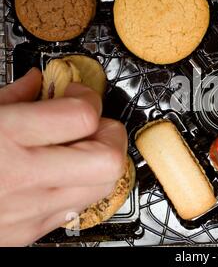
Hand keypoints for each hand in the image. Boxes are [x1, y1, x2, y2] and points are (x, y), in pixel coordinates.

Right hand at [0, 68, 126, 245]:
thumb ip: (10, 95)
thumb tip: (38, 81)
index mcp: (4, 138)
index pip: (82, 117)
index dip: (89, 99)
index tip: (80, 94)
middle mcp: (21, 179)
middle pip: (107, 160)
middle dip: (110, 136)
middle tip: (95, 124)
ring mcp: (26, 212)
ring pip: (101, 188)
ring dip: (101, 161)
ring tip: (80, 147)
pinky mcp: (25, 233)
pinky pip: (75, 207)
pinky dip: (79, 185)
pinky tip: (59, 173)